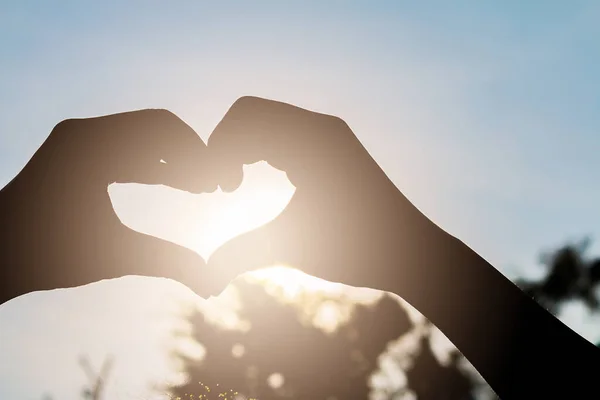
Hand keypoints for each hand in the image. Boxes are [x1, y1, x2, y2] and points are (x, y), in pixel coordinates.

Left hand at [0, 110, 228, 303]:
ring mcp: (78, 138)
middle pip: (157, 127)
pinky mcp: (76, 150)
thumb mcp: (115, 256)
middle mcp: (85, 133)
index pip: (164, 130)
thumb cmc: (48, 255)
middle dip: (190, 155)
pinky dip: (152, 163)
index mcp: (93, 146)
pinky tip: (173, 184)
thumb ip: (167, 261)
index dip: (198, 156)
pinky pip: (126, 146)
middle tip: (213, 186)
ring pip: (142, 136)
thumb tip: (211, 284)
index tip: (218, 185)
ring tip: (198, 189)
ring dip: (173, 159)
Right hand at [207, 96, 441, 295]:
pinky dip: (262, 152)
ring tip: (235, 188)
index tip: (217, 193)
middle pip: (251, 112)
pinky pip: (284, 134)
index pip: (244, 116)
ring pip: (267, 121)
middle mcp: (321, 127)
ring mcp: (328, 135)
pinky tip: (260, 183)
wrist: (413, 253)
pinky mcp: (332, 148)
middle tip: (223, 188)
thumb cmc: (360, 249)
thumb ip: (242, 255)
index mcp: (313, 138)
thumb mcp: (295, 249)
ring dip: (243, 148)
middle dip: (226, 146)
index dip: (217, 150)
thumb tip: (204, 278)